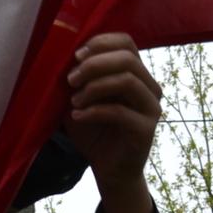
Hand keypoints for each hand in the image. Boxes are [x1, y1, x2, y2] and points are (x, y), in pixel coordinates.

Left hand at [63, 32, 161, 189]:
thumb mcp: (81, 99)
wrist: (109, 169)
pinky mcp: (146, 129)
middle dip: (94, 64)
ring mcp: (151, 107)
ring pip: (127, 80)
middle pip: (128, 58)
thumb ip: (78, 79)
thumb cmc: (94, 131)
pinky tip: (77, 116)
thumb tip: (61, 57)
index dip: (100, 43)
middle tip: (70, 79)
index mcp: (136, 74)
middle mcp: (149, 86)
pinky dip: (93, 111)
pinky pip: (120, 112)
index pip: (126, 42)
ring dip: (94, 87)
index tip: (75, 56)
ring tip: (73, 101)